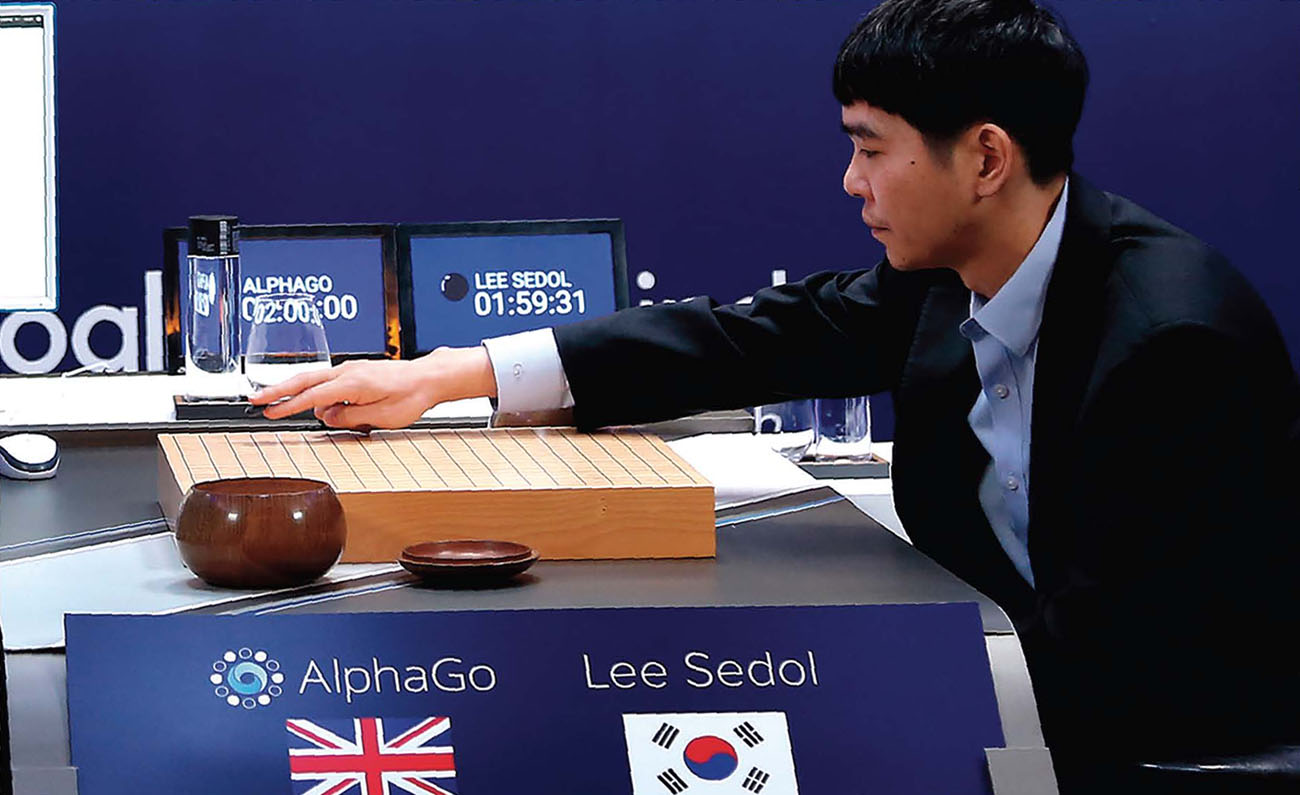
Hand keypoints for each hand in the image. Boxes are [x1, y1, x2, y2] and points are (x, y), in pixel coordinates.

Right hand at [248, 346, 496, 428]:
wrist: (430, 378)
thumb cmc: (411, 396)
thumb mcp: (381, 416)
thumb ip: (350, 416)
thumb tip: (327, 416)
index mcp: (352, 383)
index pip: (312, 396)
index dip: (288, 405)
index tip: (269, 412)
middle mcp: (348, 371)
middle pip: (304, 380)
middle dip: (278, 391)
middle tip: (255, 400)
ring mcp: (352, 369)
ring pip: (315, 379)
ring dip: (295, 391)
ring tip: (275, 403)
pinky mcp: (357, 372)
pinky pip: (329, 381)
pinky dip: (315, 390)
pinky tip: (316, 403)